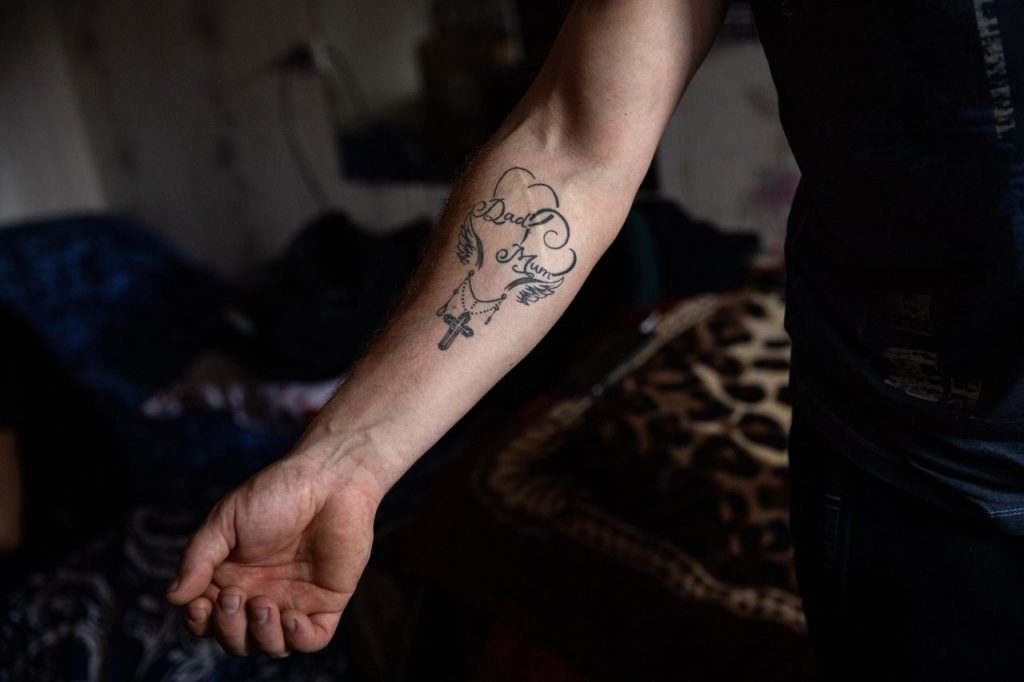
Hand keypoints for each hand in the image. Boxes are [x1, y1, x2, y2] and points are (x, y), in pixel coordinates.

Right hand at [165, 453, 380, 656]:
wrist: (329, 477)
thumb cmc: (276, 492)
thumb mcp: (226, 520)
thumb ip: (198, 558)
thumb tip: (173, 598)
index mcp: (233, 577)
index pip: (208, 620)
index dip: (200, 622)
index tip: (201, 603)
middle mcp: (261, 593)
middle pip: (236, 639)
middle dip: (229, 628)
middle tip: (236, 595)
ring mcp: (295, 599)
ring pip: (271, 646)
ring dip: (262, 637)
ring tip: (263, 604)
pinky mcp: (328, 601)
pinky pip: (312, 639)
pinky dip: (299, 639)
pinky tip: (292, 618)